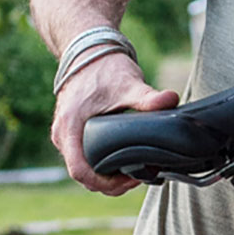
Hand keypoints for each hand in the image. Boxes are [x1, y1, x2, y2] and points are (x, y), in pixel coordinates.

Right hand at [51, 52, 178, 194]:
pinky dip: (102, 166)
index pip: (80, 171)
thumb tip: (171, 100)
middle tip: (139, 177)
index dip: (106, 183)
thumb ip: (148, 97)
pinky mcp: (72, 133)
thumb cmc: (104, 67)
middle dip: (111, 183)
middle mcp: (62, 135)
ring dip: (107, 176)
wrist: (88, 50)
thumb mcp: (128, 83)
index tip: (131, 179)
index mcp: (69, 127)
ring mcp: (65, 135)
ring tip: (134, 172)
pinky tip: (123, 162)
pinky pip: (84, 159)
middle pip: (83, 176)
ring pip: (83, 169)